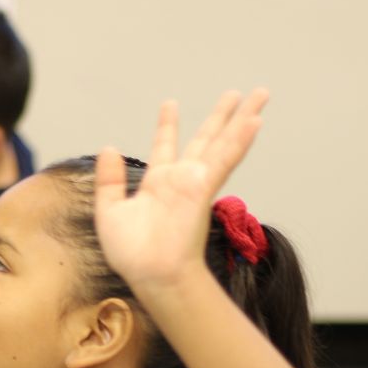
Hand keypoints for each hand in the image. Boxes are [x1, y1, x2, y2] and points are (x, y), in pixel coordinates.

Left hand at [94, 89, 268, 294]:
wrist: (150, 273)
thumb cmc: (131, 254)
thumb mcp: (109, 211)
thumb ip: (109, 180)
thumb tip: (108, 148)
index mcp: (157, 184)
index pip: (165, 146)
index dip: (168, 126)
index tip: (170, 104)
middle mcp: (180, 180)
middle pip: (205, 139)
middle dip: (220, 116)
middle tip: (235, 93)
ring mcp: (195, 184)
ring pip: (222, 143)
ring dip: (241, 119)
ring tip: (259, 95)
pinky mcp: (204, 190)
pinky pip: (224, 160)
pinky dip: (239, 141)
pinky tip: (254, 122)